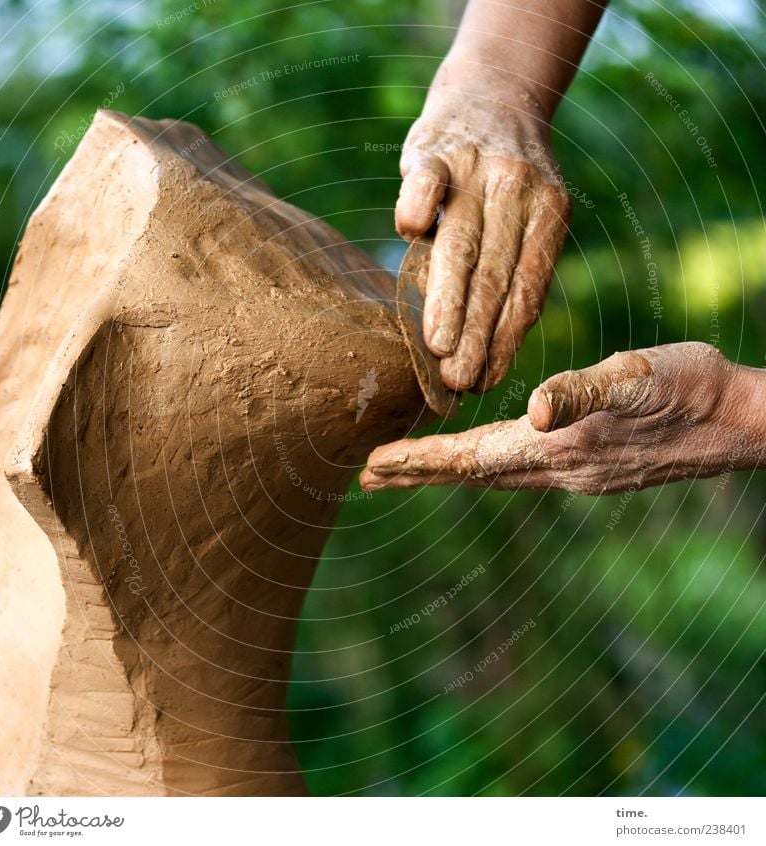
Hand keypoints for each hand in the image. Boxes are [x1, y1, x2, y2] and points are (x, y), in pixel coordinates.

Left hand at [361, 343, 765, 494]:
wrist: (740, 421)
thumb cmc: (690, 385)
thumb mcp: (638, 376)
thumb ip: (584, 392)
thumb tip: (534, 409)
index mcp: (559, 446)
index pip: (471, 458)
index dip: (420, 460)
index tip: (373, 463)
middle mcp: (560, 470)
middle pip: (471, 476)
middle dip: (418, 475)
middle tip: (368, 478)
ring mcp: (577, 476)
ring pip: (493, 478)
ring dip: (445, 474)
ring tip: (405, 471)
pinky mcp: (592, 471)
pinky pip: (519, 474)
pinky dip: (482, 469)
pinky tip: (479, 463)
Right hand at [396, 69, 571, 391]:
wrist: (495, 94)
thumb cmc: (507, 181)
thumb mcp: (532, 218)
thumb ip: (516, 270)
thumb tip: (492, 351)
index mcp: (548, 216)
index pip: (526, 290)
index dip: (506, 340)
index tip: (487, 381)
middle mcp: (518, 191)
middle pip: (494, 276)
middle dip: (476, 335)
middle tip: (460, 380)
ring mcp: (478, 167)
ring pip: (461, 242)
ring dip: (449, 299)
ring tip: (437, 348)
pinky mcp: (436, 147)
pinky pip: (427, 178)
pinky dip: (418, 203)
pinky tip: (408, 233)